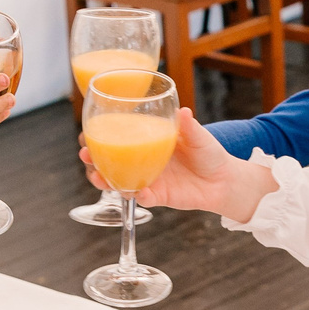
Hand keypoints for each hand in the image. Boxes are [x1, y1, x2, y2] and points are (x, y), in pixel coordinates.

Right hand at [79, 108, 277, 220]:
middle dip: (92, 160)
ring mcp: (149, 180)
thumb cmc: (209, 153)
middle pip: (109, 162)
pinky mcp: (159, 197)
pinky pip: (143, 198)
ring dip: (106, 181)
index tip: (86, 133)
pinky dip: (138, 195)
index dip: (98, 136)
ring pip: (119, 182)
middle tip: (85, 155)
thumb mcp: (199, 136)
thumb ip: (189, 127)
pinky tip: (138, 192)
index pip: (116, 138)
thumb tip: (184, 111)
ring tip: (99, 178)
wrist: (223, 180)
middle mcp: (143, 162)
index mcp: (147, 143)